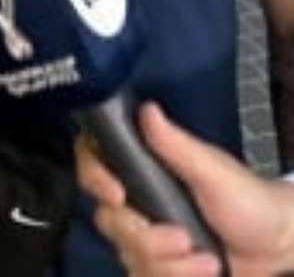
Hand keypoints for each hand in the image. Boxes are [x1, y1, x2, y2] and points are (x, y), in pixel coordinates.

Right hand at [76, 102, 293, 275]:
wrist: (275, 247)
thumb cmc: (247, 198)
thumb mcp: (211, 169)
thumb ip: (176, 144)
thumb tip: (146, 109)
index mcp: (142, 168)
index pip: (94, 163)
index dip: (94, 177)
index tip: (117, 195)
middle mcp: (137, 201)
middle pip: (109, 221)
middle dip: (148, 239)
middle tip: (184, 239)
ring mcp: (146, 237)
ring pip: (129, 256)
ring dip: (172, 267)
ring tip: (208, 263)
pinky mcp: (158, 268)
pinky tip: (204, 273)